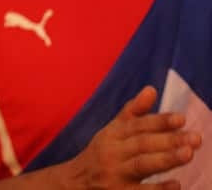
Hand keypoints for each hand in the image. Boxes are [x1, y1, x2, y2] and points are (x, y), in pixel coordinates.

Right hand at [63, 86, 200, 188]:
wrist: (75, 183)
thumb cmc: (100, 155)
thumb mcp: (111, 131)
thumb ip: (133, 112)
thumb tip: (151, 89)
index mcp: (112, 134)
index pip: (137, 125)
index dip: (159, 121)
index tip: (181, 118)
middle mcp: (113, 152)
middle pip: (141, 144)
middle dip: (168, 140)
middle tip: (195, 137)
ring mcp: (116, 175)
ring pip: (141, 165)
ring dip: (165, 159)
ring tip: (188, 153)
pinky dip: (158, 189)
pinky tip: (176, 184)